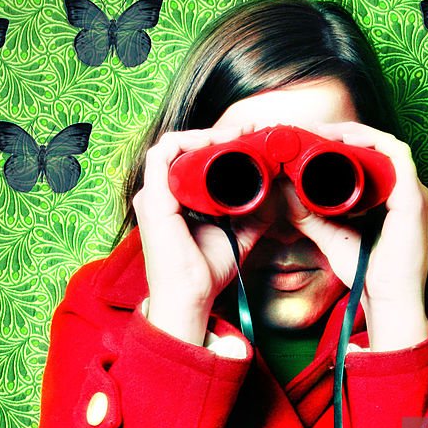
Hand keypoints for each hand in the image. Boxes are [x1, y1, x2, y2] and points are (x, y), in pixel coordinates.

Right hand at [133, 128, 272, 345]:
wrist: (191, 298)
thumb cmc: (205, 273)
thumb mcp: (237, 236)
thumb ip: (253, 217)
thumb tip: (275, 198)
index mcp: (173, 201)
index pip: (191, 159)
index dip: (220, 142)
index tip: (251, 137)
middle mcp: (159, 194)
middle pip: (185, 149)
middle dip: (218, 134)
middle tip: (251, 129)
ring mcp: (153, 196)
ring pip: (174, 146)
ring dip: (206, 134)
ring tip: (238, 133)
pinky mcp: (153, 200)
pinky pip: (163, 154)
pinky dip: (189, 142)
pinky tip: (215, 141)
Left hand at [286, 122, 427, 350]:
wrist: (386, 300)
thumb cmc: (366, 272)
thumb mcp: (330, 236)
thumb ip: (309, 216)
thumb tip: (286, 193)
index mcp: (391, 196)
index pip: (369, 156)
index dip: (342, 141)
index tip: (312, 138)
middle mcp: (404, 190)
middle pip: (376, 146)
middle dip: (344, 133)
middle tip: (312, 130)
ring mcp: (412, 192)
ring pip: (386, 144)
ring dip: (355, 133)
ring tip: (325, 132)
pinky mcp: (413, 198)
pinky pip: (397, 155)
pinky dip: (372, 143)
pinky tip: (347, 142)